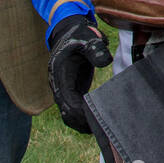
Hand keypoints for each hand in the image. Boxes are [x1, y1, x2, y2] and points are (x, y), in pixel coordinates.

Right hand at [47, 15, 111, 132]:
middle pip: (66, 111)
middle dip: (82, 122)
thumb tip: (106, 62)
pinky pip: (72, 109)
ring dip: (81, 123)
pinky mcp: (69, 90)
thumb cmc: (80, 35)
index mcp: (60, 73)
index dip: (80, 112)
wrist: (69, 31)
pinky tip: (95, 123)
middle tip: (101, 130)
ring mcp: (62, 88)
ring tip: (100, 131)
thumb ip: (96, 49)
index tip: (96, 119)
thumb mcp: (88, 38)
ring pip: (67, 114)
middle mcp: (57, 83)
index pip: (67, 99)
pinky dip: (81, 118)